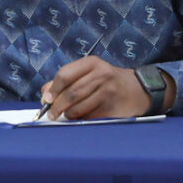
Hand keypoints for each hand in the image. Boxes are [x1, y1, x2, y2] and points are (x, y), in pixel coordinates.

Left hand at [40, 57, 172, 119]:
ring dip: (69, 114)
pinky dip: (82, 119)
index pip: (65, 74)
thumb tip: (45, 93)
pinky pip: (90, 117)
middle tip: (51, 114)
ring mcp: (109, 92)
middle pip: (71, 93)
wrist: (137, 89)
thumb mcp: (89, 73)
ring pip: (79, 108)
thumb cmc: (107, 81)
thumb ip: (66, 80)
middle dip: (57, 106)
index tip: (47, 100)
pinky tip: (83, 116)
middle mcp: (102, 75)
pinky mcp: (113, 108)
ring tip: (69, 114)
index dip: (53, 89)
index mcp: (92, 63)